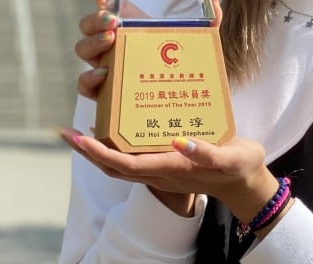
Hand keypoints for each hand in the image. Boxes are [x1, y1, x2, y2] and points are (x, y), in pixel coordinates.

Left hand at [59, 131, 278, 224]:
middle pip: (114, 167)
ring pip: (120, 165)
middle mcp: (161, 172)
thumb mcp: (232, 157)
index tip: (80, 139)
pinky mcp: (166, 165)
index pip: (127, 164)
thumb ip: (208, 152)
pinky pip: (133, 159)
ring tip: (80, 133)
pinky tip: (113, 129)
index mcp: (173, 167)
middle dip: (88, 152)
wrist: (246, 183)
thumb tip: (180, 142)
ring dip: (97, 152)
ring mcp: (162, 171)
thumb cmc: (241, 166)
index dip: (100, 153)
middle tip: (66, 133)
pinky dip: (115, 148)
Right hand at [73, 0, 221, 98]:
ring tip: (110, 42)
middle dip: (95, 20)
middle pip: (88, 26)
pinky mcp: (103, 92)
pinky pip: (85, 85)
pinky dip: (89, 79)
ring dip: (92, 44)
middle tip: (113, 21)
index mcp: (128, 27)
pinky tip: (104, 74)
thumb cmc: (183, 64)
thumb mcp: (197, 40)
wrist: (181, 96)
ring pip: (83, 51)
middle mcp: (111, 44)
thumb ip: (209, 18)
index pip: (108, 5)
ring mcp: (104, 66)